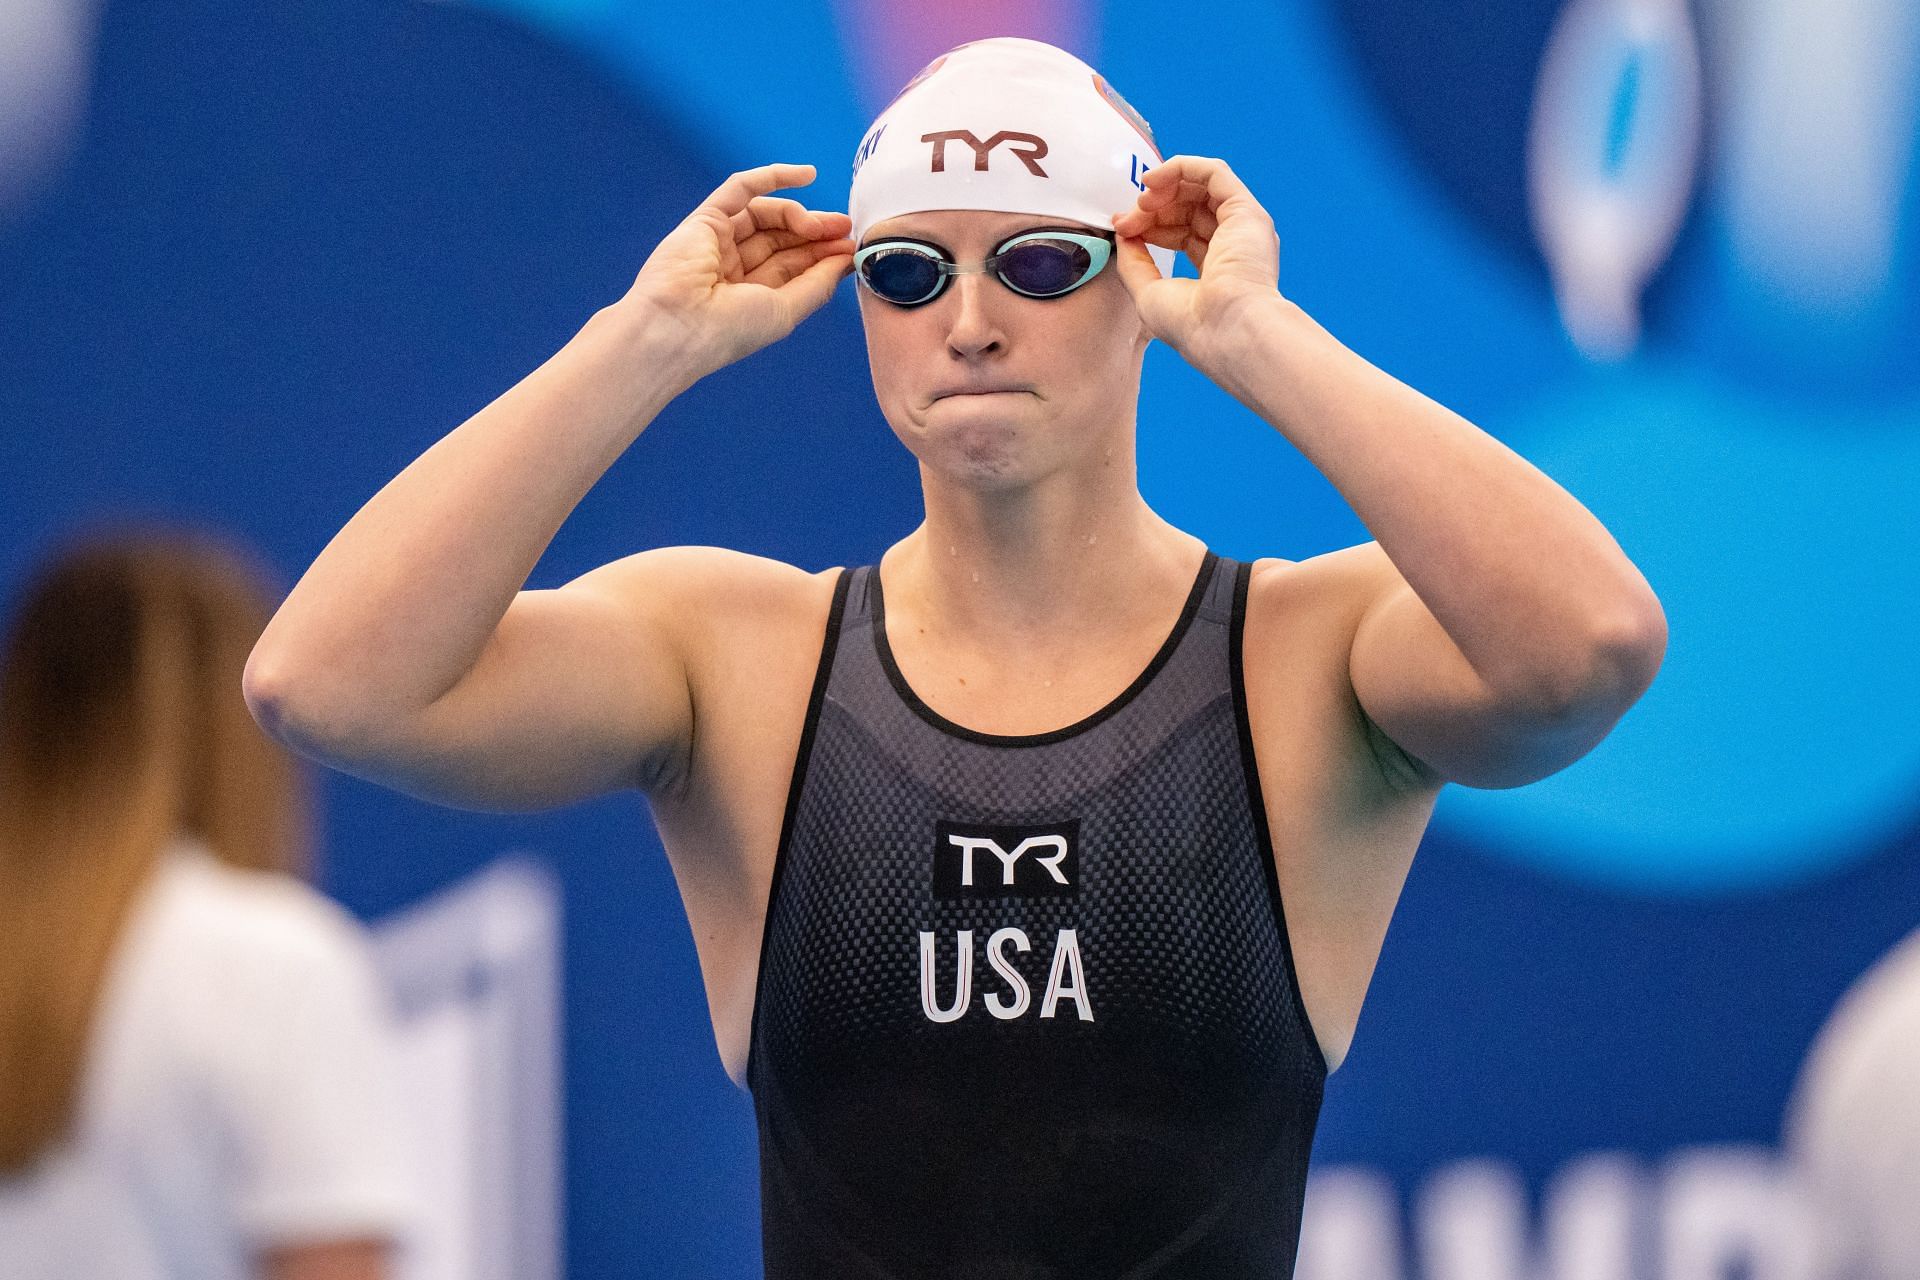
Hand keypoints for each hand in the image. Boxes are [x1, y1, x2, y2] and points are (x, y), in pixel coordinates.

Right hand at [623, 163, 854, 377]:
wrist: (678, 326)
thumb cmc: (729, 330)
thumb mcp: (785, 311)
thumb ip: (817, 284)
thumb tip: (845, 260)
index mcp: (749, 295)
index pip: (792, 266)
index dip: (822, 255)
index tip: (851, 248)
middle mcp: (733, 268)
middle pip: (782, 239)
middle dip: (816, 233)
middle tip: (846, 228)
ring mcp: (718, 241)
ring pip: (766, 215)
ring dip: (800, 214)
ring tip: (825, 224)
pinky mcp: (705, 219)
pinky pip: (742, 188)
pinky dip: (773, 177)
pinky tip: (807, 175)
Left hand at [1110, 156, 1280, 363]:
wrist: (1224, 331)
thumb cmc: (1192, 326)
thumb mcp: (1148, 294)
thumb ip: (1134, 263)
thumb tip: (1124, 234)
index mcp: (1217, 269)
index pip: (1181, 232)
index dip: (1149, 224)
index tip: (1122, 228)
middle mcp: (1234, 245)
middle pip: (1188, 208)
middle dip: (1152, 207)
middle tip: (1127, 218)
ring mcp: (1242, 227)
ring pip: (1201, 187)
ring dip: (1165, 185)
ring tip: (1142, 199)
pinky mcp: (1246, 211)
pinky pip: (1215, 173)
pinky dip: (1183, 167)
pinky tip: (1156, 179)